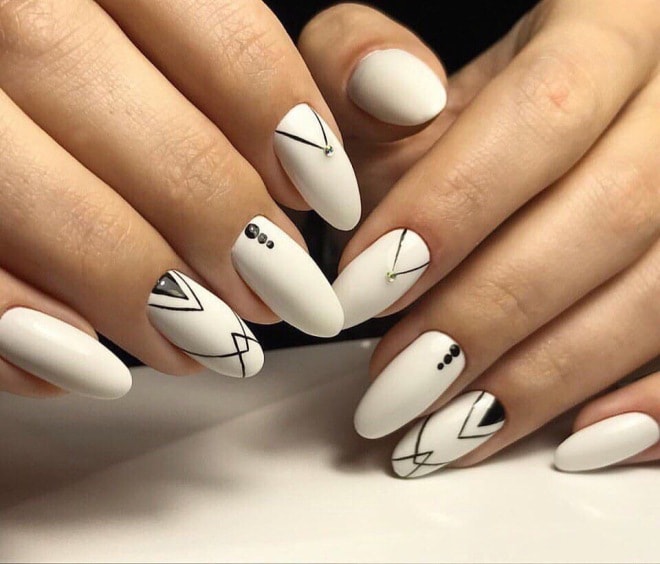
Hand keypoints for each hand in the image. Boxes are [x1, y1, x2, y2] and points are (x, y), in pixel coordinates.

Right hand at [0, 0, 360, 397]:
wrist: (5, 81)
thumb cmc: (120, 63)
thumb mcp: (210, 27)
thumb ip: (328, 54)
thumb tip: (411, 98)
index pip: (216, 33)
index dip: (287, 129)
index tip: (329, 204)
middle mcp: (7, 9)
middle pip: (140, 134)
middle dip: (224, 232)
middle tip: (282, 300)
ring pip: (38, 198)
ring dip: (137, 291)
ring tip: (212, 345)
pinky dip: (21, 324)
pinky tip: (91, 363)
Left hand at [298, 1, 659, 473]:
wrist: (542, 131)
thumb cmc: (461, 112)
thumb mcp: (404, 80)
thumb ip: (361, 70)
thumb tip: (389, 96)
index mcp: (608, 22)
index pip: (543, 113)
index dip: (453, 209)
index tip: (363, 292)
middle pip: (609, 214)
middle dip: (487, 314)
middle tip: (395, 384)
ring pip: (657, 294)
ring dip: (542, 379)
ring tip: (444, 431)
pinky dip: (646, 402)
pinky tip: (570, 441)